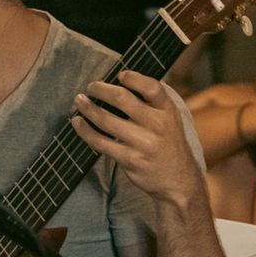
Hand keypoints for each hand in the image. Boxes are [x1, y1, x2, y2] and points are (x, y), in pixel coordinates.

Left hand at [69, 70, 204, 209]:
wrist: (178, 181)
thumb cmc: (168, 144)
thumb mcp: (171, 119)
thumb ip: (153, 102)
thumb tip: (123, 80)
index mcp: (168, 111)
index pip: (151, 87)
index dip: (133, 78)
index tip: (119, 75)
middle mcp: (157, 125)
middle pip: (122, 99)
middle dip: (101, 89)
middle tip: (91, 86)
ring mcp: (143, 143)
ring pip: (106, 120)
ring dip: (88, 108)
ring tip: (79, 100)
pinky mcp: (130, 159)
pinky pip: (100, 142)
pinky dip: (85, 131)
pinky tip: (77, 123)